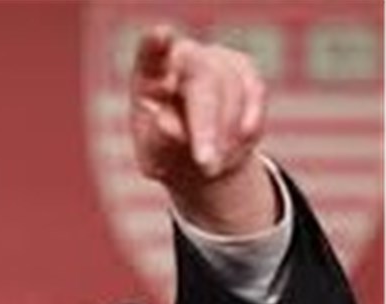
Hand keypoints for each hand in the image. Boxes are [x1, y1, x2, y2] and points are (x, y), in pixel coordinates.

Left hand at [130, 26, 278, 234]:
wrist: (199, 157)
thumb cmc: (165, 154)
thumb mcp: (155, 159)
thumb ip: (157, 143)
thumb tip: (167, 122)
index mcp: (148, 76)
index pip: (150, 55)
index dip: (156, 44)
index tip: (160, 36)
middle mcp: (181, 58)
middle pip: (203, 81)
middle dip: (207, 127)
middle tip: (206, 165)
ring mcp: (215, 58)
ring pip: (233, 89)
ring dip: (227, 135)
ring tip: (213, 168)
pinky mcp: (244, 67)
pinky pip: (255, 93)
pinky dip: (248, 125)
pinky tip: (238, 145)